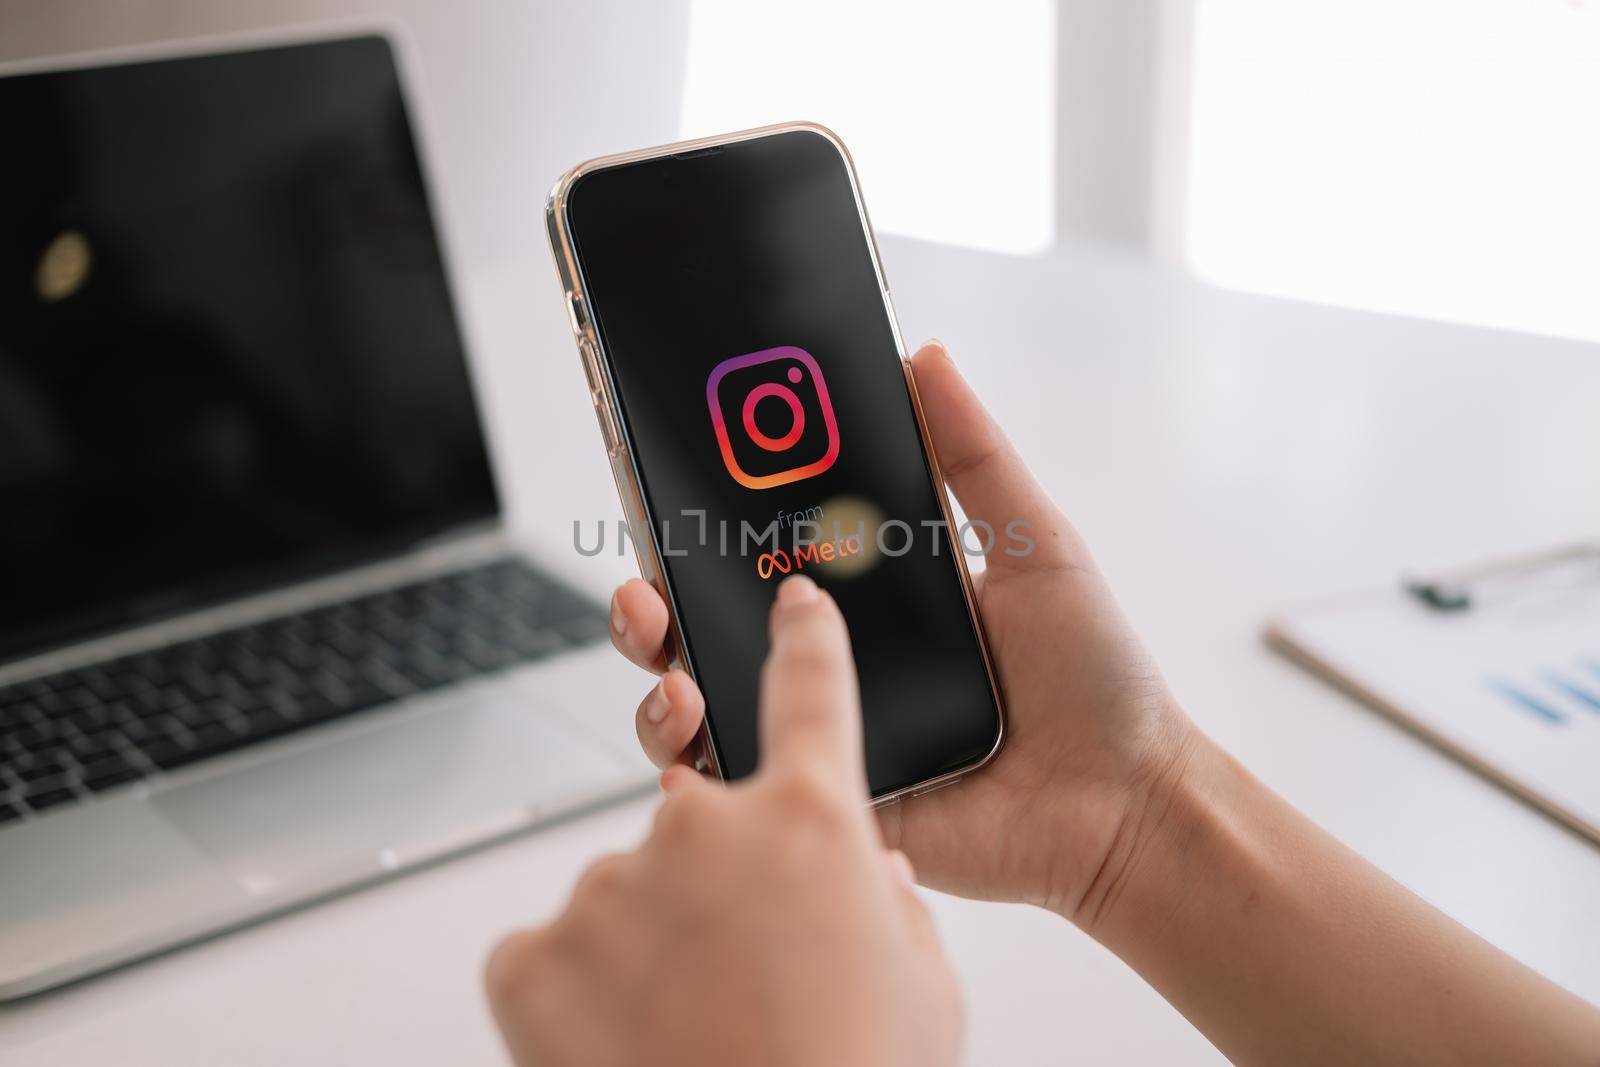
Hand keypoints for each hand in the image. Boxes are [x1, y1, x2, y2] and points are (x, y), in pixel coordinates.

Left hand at [487, 576, 961, 1066]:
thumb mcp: (922, 987)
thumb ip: (892, 907)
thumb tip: (867, 880)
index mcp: (812, 821)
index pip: (812, 691)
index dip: (806, 638)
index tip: (792, 600)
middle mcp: (705, 825)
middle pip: (700, 815)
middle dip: (719, 880)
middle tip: (745, 968)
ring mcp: (610, 882)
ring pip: (629, 893)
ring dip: (654, 946)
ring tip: (696, 1030)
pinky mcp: (532, 951)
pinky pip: (555, 950)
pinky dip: (584, 993)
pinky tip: (631, 1047)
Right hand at [609, 340, 1199, 922]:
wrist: (1126, 803)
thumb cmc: (1095, 675)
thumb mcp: (1035, 541)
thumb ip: (972, 453)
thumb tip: (923, 354)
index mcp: (868, 595)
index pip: (757, 549)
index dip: (698, 525)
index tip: (660, 492)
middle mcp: (832, 658)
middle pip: (706, 622)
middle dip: (653, 601)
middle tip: (648, 588)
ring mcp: (823, 730)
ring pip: (700, 703)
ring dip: (658, 679)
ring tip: (672, 668)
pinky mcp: (828, 799)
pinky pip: (740, 784)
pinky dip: (695, 765)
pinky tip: (695, 739)